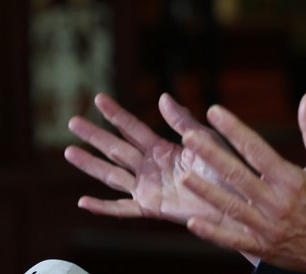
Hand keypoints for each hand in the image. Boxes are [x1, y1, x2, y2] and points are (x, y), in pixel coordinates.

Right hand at [64, 92, 236, 224]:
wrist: (237, 200)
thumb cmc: (226, 168)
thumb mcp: (204, 139)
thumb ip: (183, 121)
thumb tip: (163, 97)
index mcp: (162, 148)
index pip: (133, 127)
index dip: (115, 114)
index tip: (98, 98)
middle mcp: (150, 166)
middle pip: (116, 147)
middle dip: (94, 135)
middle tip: (72, 120)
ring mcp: (148, 187)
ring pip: (112, 174)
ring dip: (90, 164)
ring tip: (68, 151)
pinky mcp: (151, 207)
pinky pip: (122, 208)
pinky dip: (103, 207)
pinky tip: (83, 201)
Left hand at [180, 92, 305, 273]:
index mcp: (292, 180)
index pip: (257, 149)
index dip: (235, 129)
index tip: (215, 112)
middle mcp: (278, 203)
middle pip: (238, 175)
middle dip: (211, 155)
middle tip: (189, 137)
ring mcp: (268, 228)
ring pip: (230, 207)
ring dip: (206, 192)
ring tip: (183, 176)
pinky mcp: (262, 248)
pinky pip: (233, 241)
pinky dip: (213, 233)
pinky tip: (193, 222)